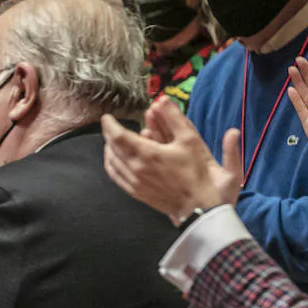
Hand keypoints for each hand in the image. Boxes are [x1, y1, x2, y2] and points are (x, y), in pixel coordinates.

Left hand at [102, 99, 241, 224]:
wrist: (200, 208)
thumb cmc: (198, 173)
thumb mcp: (191, 140)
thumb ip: (174, 118)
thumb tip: (161, 100)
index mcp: (147, 154)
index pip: (117, 136)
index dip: (110, 125)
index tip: (107, 117)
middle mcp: (136, 168)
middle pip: (112, 148)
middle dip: (109, 134)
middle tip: (111, 126)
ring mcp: (134, 182)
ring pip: (112, 162)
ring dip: (109, 149)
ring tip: (112, 140)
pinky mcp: (136, 193)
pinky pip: (116, 176)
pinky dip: (112, 164)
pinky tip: (115, 159)